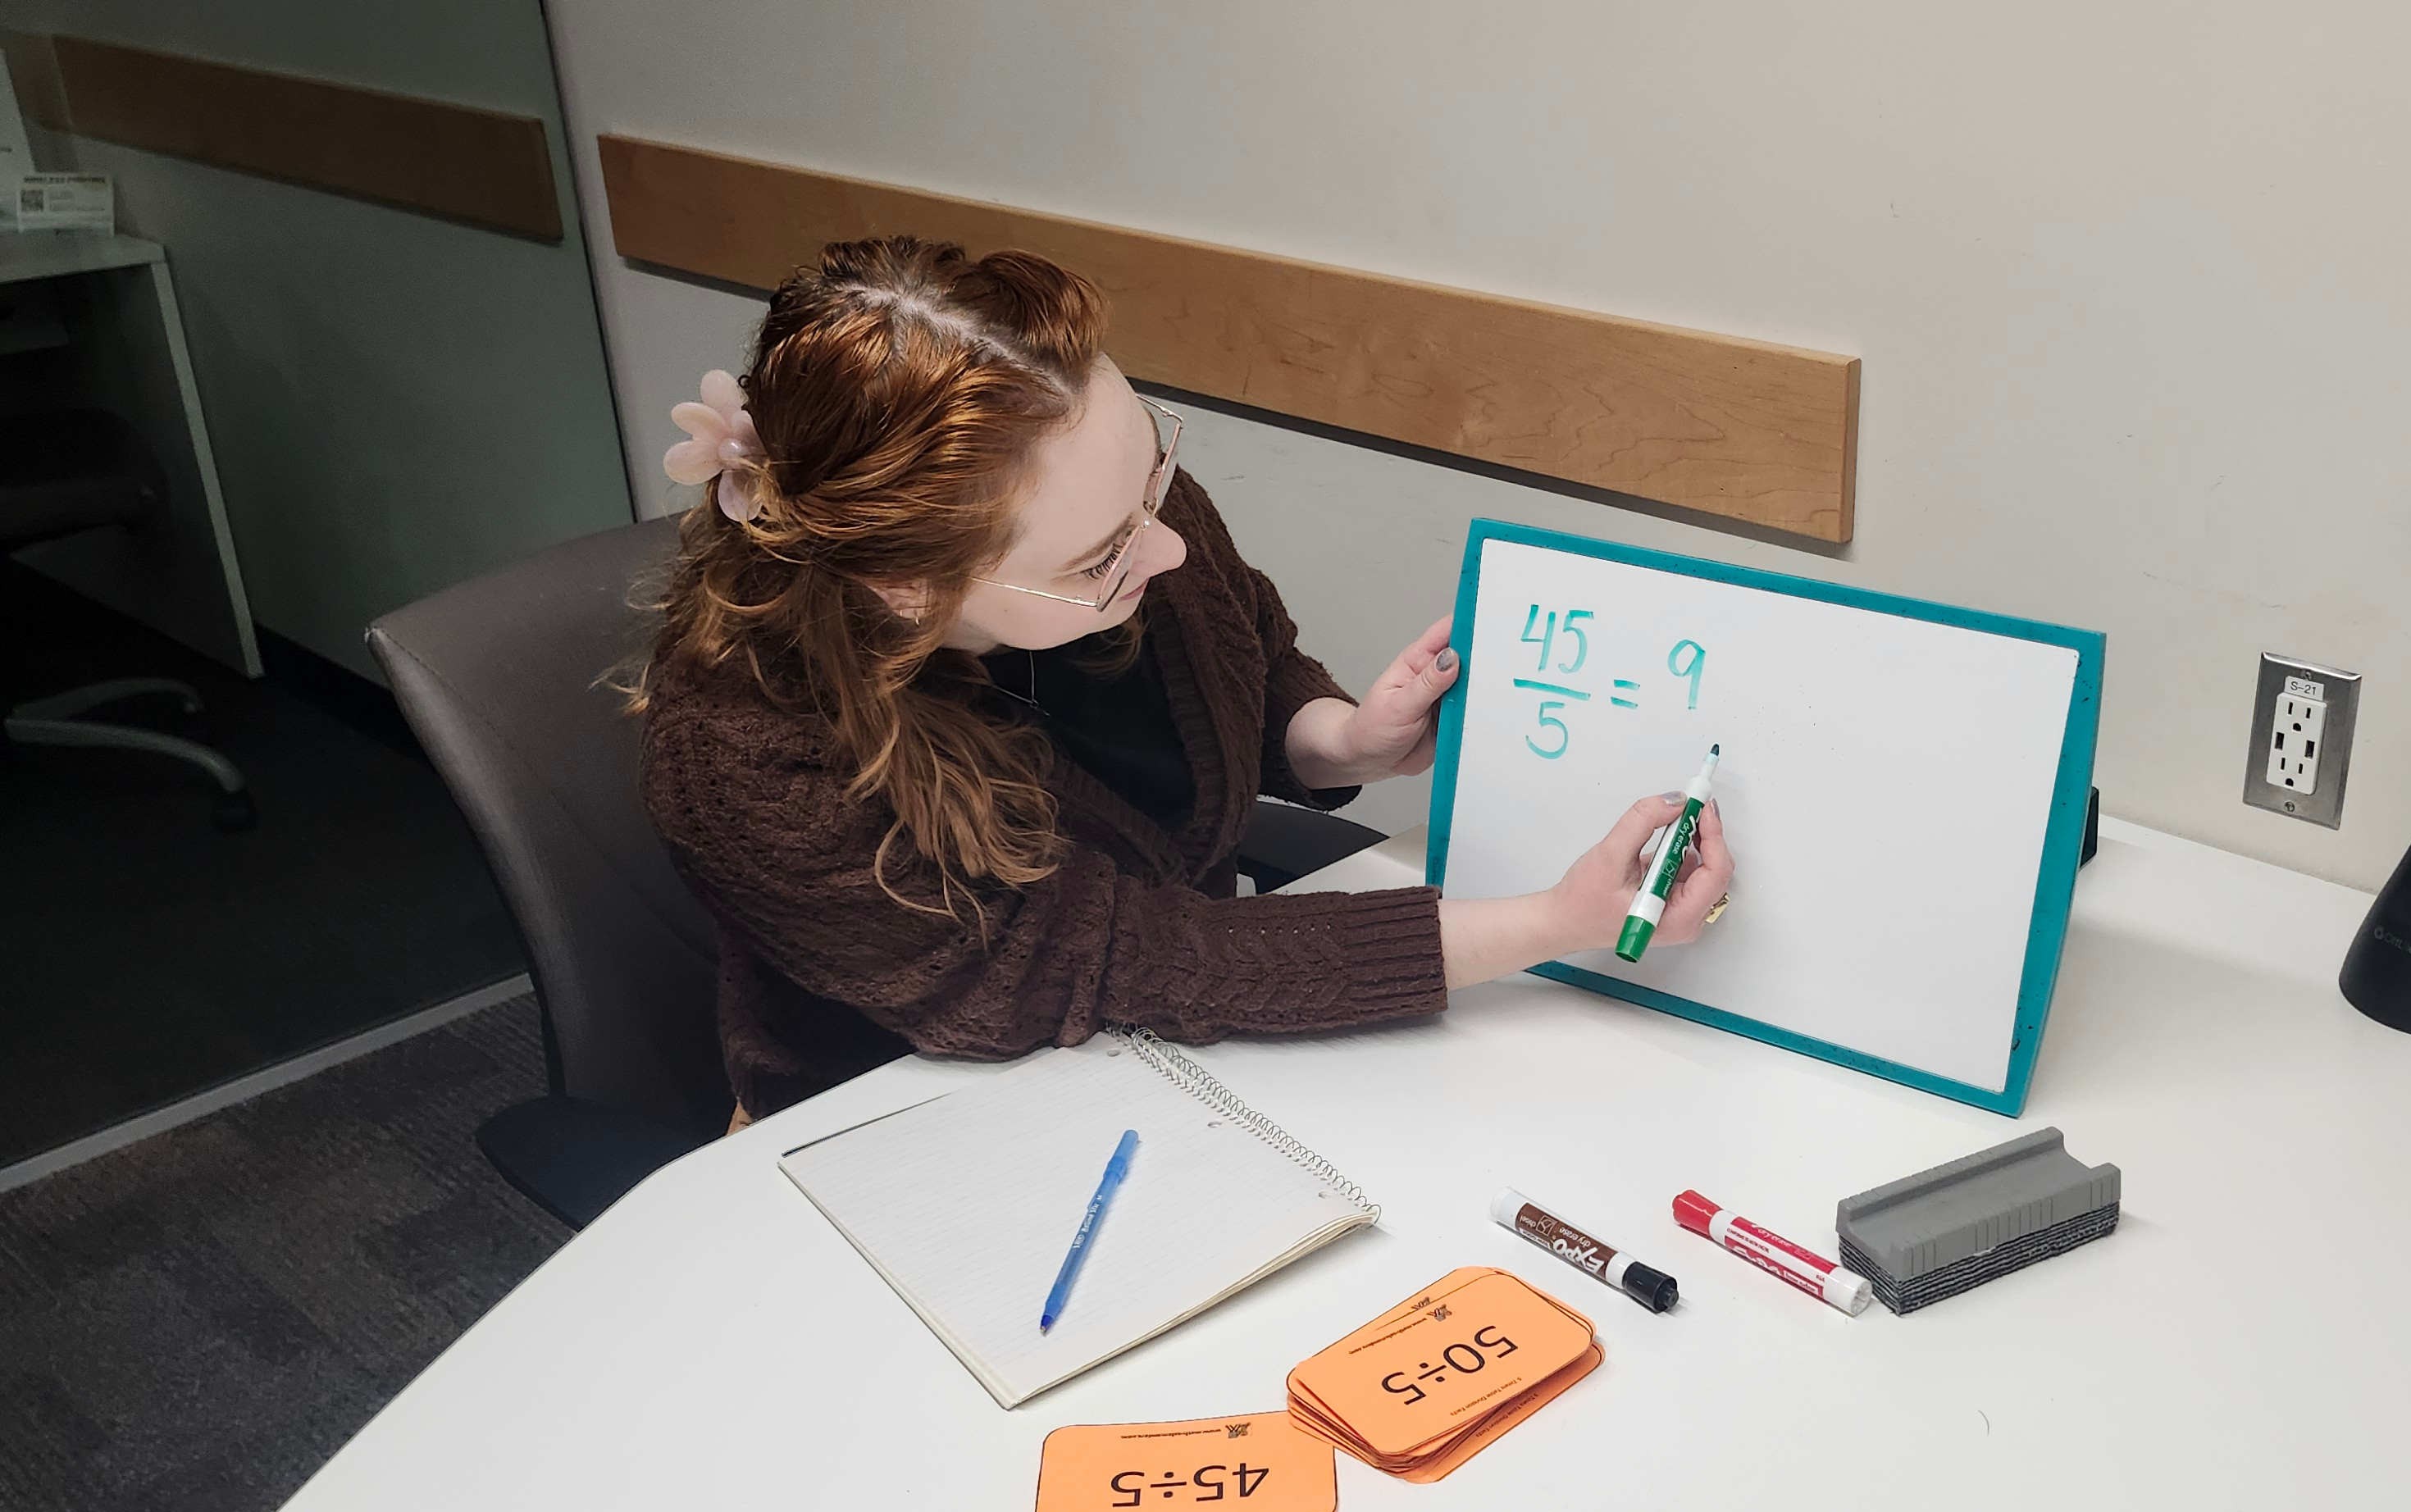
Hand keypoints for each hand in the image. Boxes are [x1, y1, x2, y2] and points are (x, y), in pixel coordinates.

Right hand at [1546, 793, 1735, 954]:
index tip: (1701, 805)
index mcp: (1678, 919)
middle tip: (1690, 803)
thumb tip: (1674, 801)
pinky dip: (1682, 847)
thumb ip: (1642, 823)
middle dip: (1704, 833)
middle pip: (1715, 868)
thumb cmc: (1582, 902)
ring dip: (1693, 838)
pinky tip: (1665, 836)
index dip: (1712, 834)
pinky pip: (1690, 869)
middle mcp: (1687, 919)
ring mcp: (1682, 911)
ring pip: (1705, 866)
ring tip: (1674, 818)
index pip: (1715, 872)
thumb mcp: (1609, 856)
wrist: (1564, 921)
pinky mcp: (1674, 901)